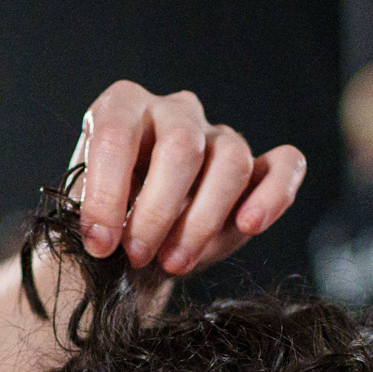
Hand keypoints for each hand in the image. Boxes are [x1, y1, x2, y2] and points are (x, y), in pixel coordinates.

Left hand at [75, 83, 306, 275]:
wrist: (133, 243)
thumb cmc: (106, 222)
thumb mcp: (88, 216)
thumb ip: (95, 218)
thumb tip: (103, 236)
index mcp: (123, 108)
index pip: (116, 134)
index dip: (107, 192)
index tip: (100, 243)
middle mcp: (174, 112)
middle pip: (182, 147)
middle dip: (158, 211)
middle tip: (138, 256)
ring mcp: (218, 135)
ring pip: (231, 161)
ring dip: (203, 220)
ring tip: (175, 263)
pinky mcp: (257, 166)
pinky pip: (284, 164)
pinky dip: (274, 194)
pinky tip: (250, 224)